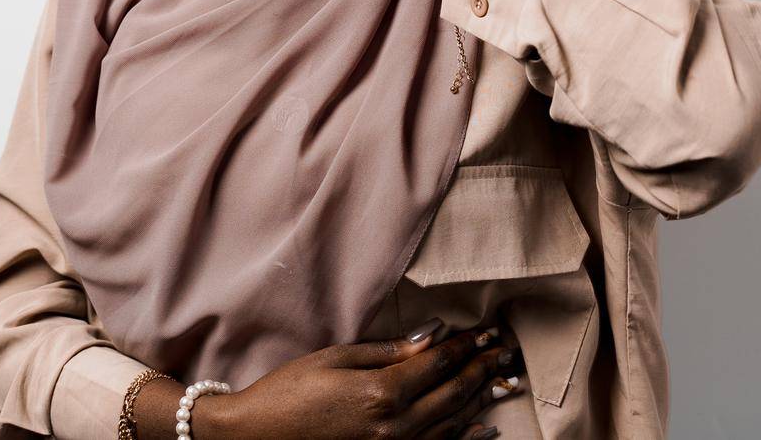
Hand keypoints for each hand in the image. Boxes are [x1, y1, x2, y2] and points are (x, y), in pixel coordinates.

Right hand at [175, 319, 524, 439]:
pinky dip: (465, 438)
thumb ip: (388, 350)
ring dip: (481, 400)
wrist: (256, 438)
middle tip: (503, 350)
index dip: (466, 345)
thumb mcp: (336, 358)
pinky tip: (484, 426)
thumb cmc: (289, 391)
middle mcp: (393, 426)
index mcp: (380, 392)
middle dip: (482, 368)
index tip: (486, 331)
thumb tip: (432, 335)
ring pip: (452, 424)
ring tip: (505, 381)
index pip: (439, 364)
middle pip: (453, 393)